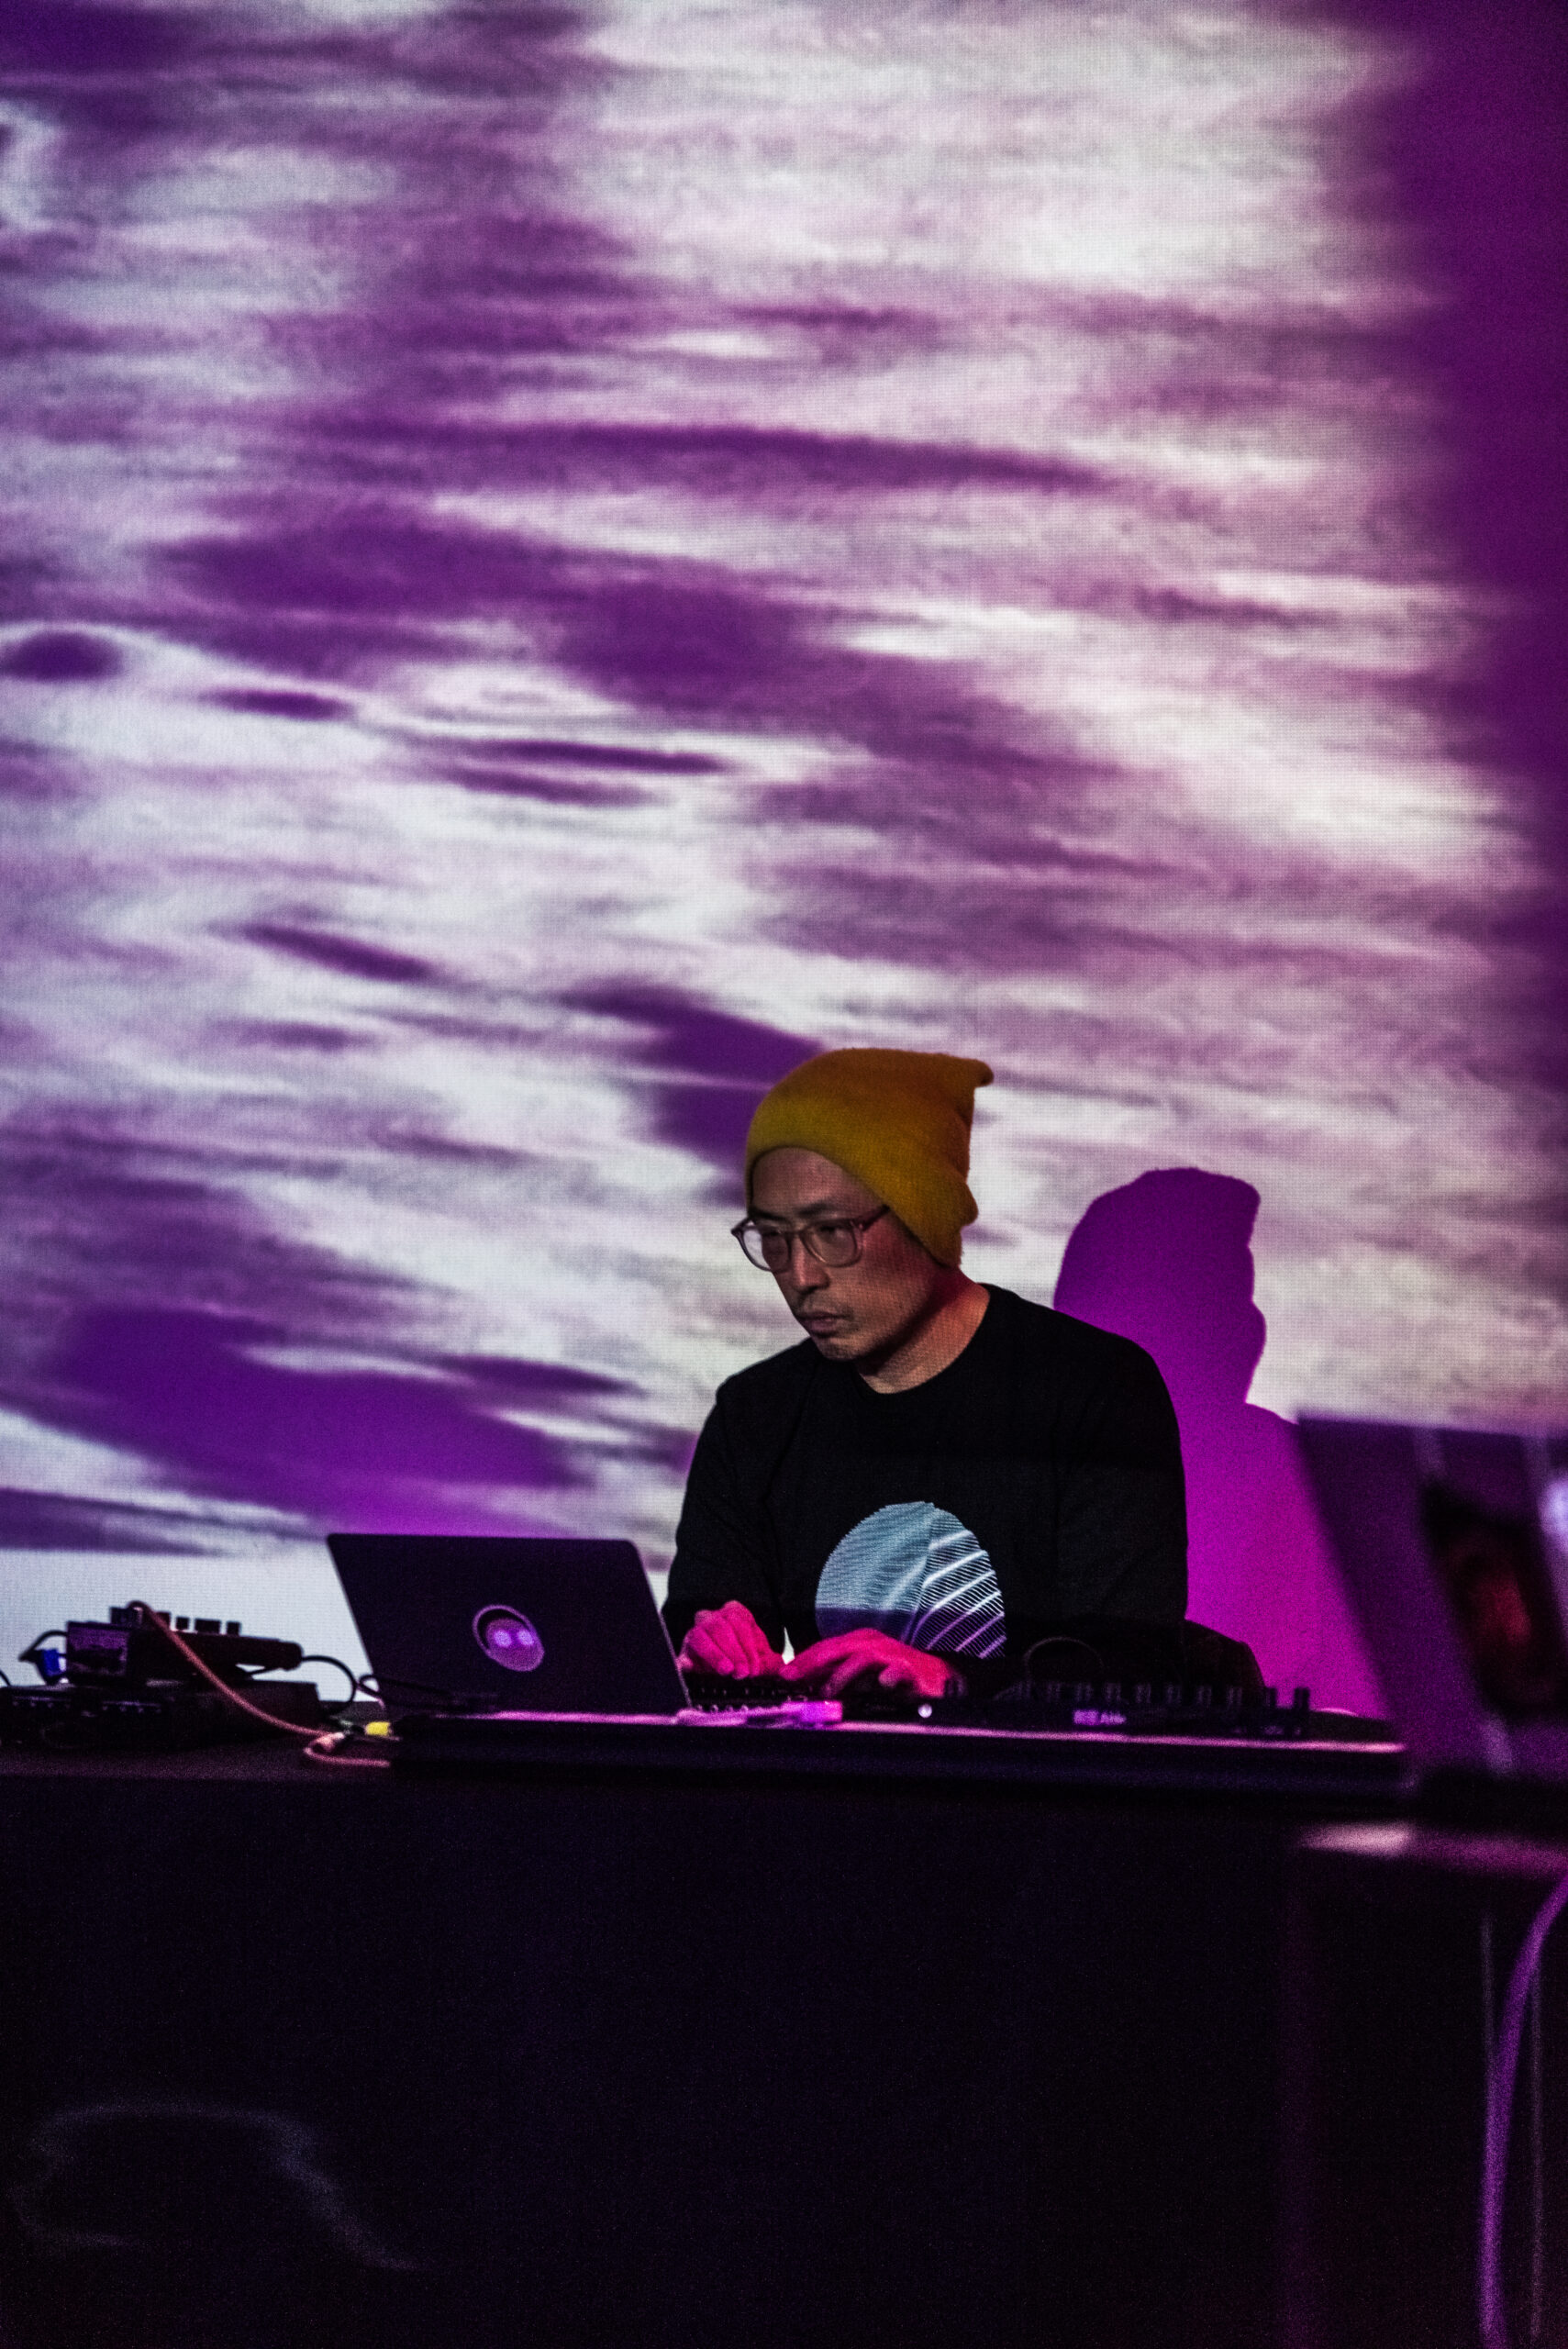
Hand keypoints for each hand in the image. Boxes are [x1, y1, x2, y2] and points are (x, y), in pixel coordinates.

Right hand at [679, 1601, 783, 1678]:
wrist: (729, 1663)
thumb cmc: (747, 1656)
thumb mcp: (762, 1657)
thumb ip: (772, 1661)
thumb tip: (782, 1669)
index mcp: (734, 1613)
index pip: (740, 1624)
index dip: (748, 1647)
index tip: (755, 1668)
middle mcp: (713, 1618)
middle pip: (720, 1627)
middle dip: (733, 1651)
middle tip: (742, 1671)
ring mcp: (696, 1633)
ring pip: (700, 1636)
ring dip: (714, 1654)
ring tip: (726, 1670)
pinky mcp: (685, 1651)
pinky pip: (681, 1653)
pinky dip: (683, 1660)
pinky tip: (687, 1667)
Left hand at [781, 1629, 962, 1701]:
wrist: (934, 1677)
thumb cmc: (895, 1673)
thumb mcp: (861, 1674)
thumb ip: (837, 1675)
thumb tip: (808, 1683)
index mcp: (859, 1642)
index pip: (825, 1647)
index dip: (803, 1659)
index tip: (784, 1673)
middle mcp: (873, 1644)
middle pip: (837, 1648)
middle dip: (812, 1662)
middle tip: (793, 1676)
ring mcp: (891, 1655)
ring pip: (862, 1658)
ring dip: (843, 1674)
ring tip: (828, 1689)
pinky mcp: (910, 1669)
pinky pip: (897, 1672)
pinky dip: (888, 1677)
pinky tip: (882, 1685)